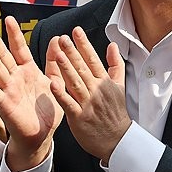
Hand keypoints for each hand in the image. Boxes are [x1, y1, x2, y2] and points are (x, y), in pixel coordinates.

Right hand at [0, 20, 61, 171]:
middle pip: (4, 56)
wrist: (43, 135)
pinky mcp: (5, 105)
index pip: (19, 49)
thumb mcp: (54, 82)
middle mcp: (16, 79)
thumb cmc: (47, 111)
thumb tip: (58, 39)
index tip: (8, 19)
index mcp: (28, 72)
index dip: (14, 35)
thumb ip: (54, 62)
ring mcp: (9, 91)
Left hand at [47, 29, 128, 163]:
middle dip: (72, 52)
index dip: (84, 44)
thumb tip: (113, 45)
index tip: (75, 31)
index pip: (93, 59)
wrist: (117, 140)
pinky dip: (61, 94)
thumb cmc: (116, 113)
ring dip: (66, 68)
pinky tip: (52, 83)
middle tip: (62, 38)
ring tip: (57, 54)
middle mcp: (96, 90)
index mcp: (104, 82)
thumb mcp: (120, 86)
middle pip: (83, 68)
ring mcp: (88, 104)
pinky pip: (69, 104)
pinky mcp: (80, 117)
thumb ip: (115, 64)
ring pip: (75, 83)